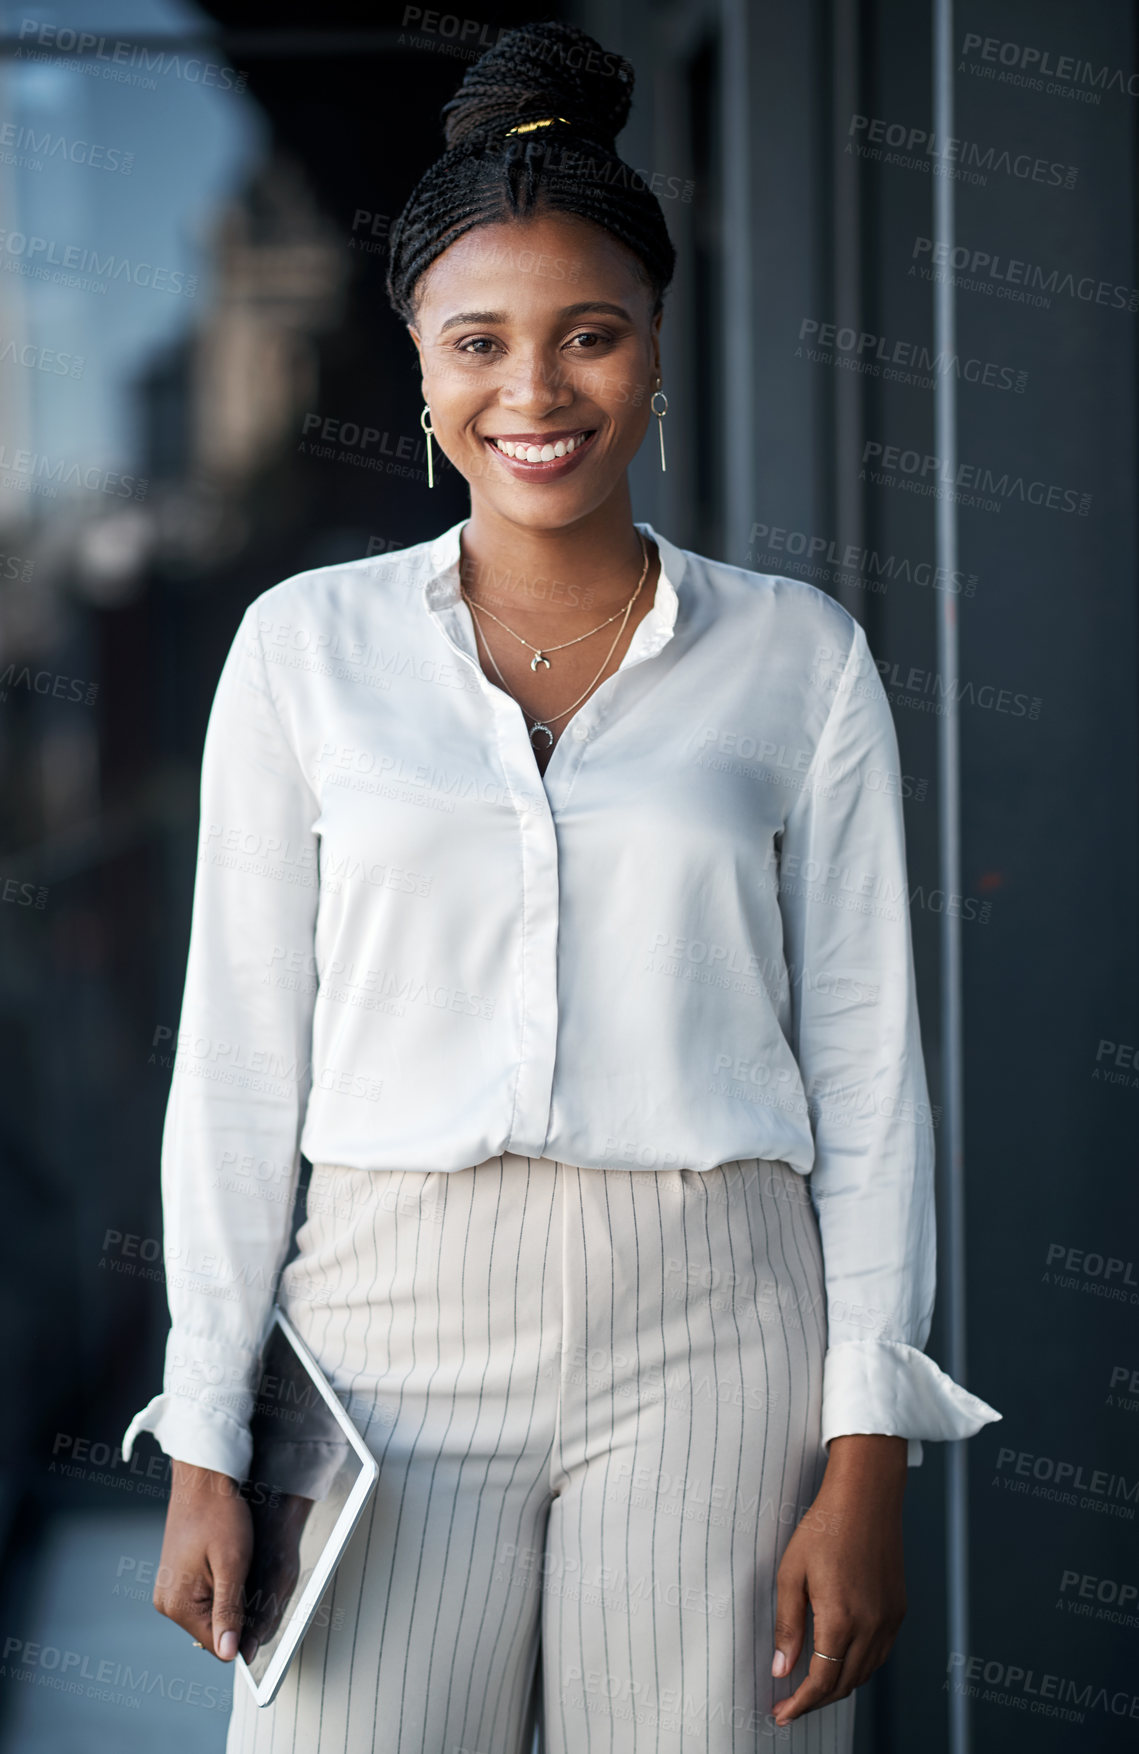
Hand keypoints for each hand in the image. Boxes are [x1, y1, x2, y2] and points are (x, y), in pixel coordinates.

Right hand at [152, 1460, 254, 1661]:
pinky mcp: (177, 1577)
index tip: (259, 1607)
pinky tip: (230, 1564)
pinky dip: (221, 1587)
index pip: (216, 1644)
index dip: (243, 1632)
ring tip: (240, 1567)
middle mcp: (167, 1603)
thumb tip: (229, 1654)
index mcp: (177, 1605)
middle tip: (250, 1578)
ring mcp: (169, 1590)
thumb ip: (229, 1612)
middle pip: (213, 1630)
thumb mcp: (232, 1564)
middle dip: (236, 1612)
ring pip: (210, 1612)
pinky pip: (204, 1596)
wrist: (203, 1479)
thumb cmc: (219, 1514)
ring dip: (230, 1598)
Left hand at [770, 1434, 907, 1724]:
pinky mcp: (899, 1610)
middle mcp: (871, 1625)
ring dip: (838, 1687)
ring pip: (864, 1673)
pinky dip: (858, 1667)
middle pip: (844, 1684)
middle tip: (790, 1705)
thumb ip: (787, 1625)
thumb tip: (782, 1669)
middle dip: (816, 1701)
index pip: (822, 1681)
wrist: (866, 1496)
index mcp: (841, 1618)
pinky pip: (879, 1654)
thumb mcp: (791, 1572)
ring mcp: (889, 1619)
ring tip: (811, 1688)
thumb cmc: (825, 1527)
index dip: (800, 1703)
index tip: (782, 1714)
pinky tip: (841, 1661)